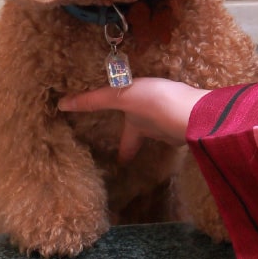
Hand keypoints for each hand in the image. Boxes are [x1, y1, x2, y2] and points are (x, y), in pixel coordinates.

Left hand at [58, 77, 207, 161]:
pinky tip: (187, 110)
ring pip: (168, 127)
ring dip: (165, 123)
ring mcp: (178, 127)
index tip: (122, 162)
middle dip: (146, 135)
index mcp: (138, 127)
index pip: (128, 144)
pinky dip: (183, 116)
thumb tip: (61, 105)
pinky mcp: (196, 118)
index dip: (124, 153)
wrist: (196, 110)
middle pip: (148, 136)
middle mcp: (157, 131)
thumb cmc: (156, 104)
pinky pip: (186, 118)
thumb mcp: (122, 96)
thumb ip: (94, 100)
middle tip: (145, 136)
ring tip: (166, 117)